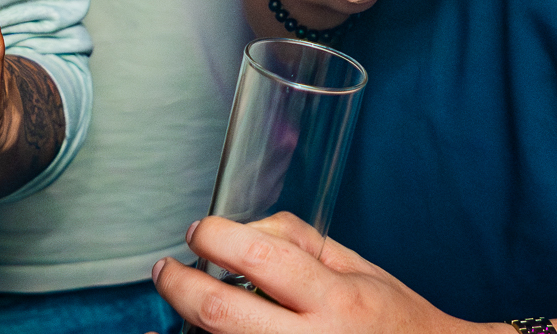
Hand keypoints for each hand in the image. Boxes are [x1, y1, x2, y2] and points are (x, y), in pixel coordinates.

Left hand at [152, 212, 471, 333]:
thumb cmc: (390, 319)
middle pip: (221, 316)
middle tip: (166, 270)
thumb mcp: (355, 267)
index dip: (217, 238)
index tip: (199, 232)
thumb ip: (298, 243)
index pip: (262, 259)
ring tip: (175, 308)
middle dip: (179, 287)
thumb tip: (239, 233)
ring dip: (186, 326)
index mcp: (336, 301)